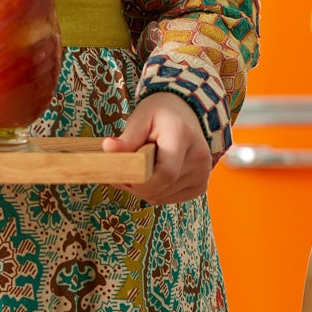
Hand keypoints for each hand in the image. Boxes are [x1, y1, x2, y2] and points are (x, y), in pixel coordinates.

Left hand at [104, 91, 214, 205]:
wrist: (185, 113)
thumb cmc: (160, 114)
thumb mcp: (141, 118)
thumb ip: (127, 137)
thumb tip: (108, 148)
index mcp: (183, 137)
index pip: (165, 173)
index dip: (139, 180)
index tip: (120, 173)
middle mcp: (199, 158)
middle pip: (160, 188)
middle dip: (134, 185)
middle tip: (122, 169)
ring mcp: (202, 174)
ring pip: (160, 197)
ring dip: (143, 188)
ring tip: (139, 167)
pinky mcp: (200, 185)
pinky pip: (168, 199)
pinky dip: (155, 191)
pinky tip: (153, 174)